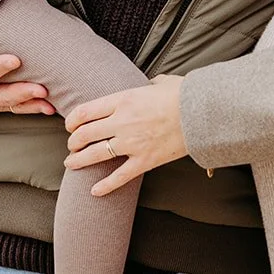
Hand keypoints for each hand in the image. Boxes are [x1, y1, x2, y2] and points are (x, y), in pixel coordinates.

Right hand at [0, 42, 55, 115]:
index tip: (15, 60)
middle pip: (2, 95)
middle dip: (21, 91)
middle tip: (40, 88)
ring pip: (14, 104)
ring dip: (32, 102)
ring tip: (49, 99)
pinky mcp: (3, 105)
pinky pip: (19, 108)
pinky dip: (35, 108)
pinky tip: (51, 107)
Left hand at [63, 74, 187, 195]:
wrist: (203, 112)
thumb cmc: (184, 94)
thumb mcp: (161, 82)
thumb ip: (148, 85)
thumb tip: (150, 85)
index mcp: (123, 99)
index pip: (85, 111)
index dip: (72, 120)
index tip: (70, 125)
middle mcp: (122, 121)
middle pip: (85, 134)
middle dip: (73, 141)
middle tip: (72, 145)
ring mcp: (132, 143)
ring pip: (95, 154)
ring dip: (79, 160)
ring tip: (71, 163)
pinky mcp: (144, 160)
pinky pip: (119, 177)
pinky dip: (105, 186)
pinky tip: (94, 191)